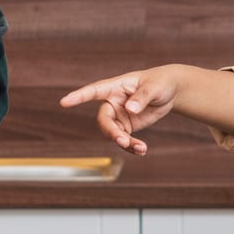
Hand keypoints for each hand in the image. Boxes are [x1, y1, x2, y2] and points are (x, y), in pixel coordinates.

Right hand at [58, 68, 180, 154]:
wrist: (169, 91)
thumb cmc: (160, 82)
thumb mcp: (153, 88)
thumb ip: (142, 97)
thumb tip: (130, 109)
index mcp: (115, 87)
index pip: (94, 91)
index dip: (79, 97)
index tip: (64, 102)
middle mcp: (113, 102)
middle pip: (104, 119)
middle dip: (111, 132)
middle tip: (123, 140)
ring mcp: (119, 115)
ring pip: (113, 133)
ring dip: (124, 143)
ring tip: (140, 148)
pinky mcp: (127, 126)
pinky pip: (124, 139)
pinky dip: (132, 147)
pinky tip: (142, 150)